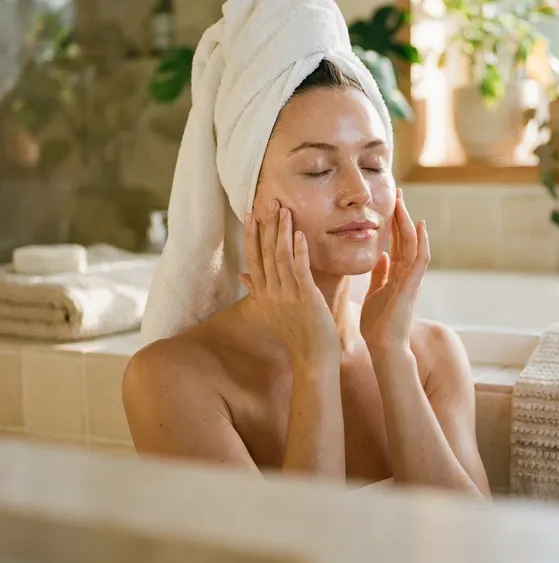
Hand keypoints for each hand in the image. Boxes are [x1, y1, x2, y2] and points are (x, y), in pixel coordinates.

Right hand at [240, 199, 340, 366]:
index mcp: (263, 295)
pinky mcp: (305, 298)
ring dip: (282, 231)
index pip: (253, 258)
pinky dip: (298, 250)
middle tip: (270, 201)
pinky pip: (299, 269)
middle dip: (267, 225)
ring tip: (284, 210)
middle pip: (265, 252)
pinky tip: (300, 234)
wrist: (312, 360)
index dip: (251, 235)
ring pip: (280, 257)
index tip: (250, 214)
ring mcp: (286, 295)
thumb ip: (257, 291)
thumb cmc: (297, 335)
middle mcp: (271, 293)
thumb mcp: (272, 312)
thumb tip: (243, 275)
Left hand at [360, 189, 429, 355]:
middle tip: (398, 193)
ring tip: (403, 202)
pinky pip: (420, 260)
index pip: (396, 242)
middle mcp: (407, 273)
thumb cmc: (378, 325)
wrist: (383, 347)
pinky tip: (420, 226)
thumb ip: (381, 275)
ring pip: (413, 244)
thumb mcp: (376, 293)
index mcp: (397, 274)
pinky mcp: (412, 286)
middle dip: (401, 215)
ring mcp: (411, 279)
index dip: (393, 223)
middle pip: (405, 238)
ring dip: (408, 222)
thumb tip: (382, 257)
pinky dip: (421, 242)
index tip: (390, 204)